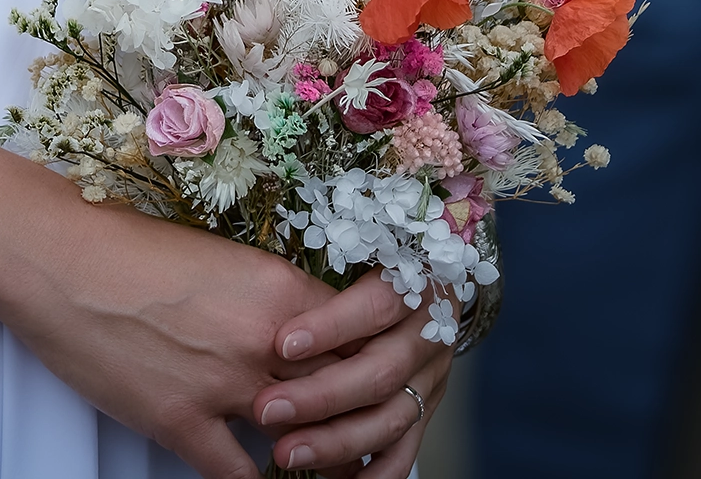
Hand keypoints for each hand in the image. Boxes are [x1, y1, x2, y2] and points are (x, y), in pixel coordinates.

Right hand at [0, 196, 342, 478]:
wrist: (63, 260)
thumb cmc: (132, 249)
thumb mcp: (221, 259)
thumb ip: (266, 298)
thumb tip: (296, 327)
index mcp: (279, 288)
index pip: (356, 335)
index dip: (372, 362)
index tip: (379, 381)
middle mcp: (264, 339)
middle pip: (342, 391)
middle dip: (358, 418)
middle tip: (367, 438)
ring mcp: (224, 385)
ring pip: (303, 441)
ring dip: (319, 459)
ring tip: (332, 472)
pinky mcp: (181, 423)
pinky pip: (238, 475)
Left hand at [251, 274, 453, 474]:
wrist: (434, 272)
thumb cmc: (378, 256)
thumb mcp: (364, 244)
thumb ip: (327, 279)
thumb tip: (272, 313)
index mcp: (416, 283)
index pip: (376, 304)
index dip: (331, 326)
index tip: (282, 344)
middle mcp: (429, 334)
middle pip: (380, 372)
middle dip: (321, 396)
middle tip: (266, 409)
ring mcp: (430, 378)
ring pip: (390, 419)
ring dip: (336, 442)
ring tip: (286, 453)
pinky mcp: (426, 410)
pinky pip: (404, 453)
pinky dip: (372, 475)